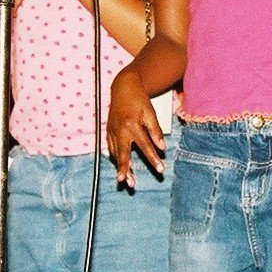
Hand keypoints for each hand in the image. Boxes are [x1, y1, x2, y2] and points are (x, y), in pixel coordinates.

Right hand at [106, 68, 164, 188]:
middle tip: (127, 183)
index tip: (161, 169)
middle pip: (123, 154)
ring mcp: (112, 131)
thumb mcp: (150, 112)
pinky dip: (116, 158)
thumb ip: (155, 130)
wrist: (123, 88)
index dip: (153, 159)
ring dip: (121, 167)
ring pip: (115, 153)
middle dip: (125, 169)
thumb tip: (162, 147)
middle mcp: (120, 130)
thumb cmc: (139, 100)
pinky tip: (121, 166)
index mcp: (132, 125)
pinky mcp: (108, 131)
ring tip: (126, 180)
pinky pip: (112, 148)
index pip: (145, 146)